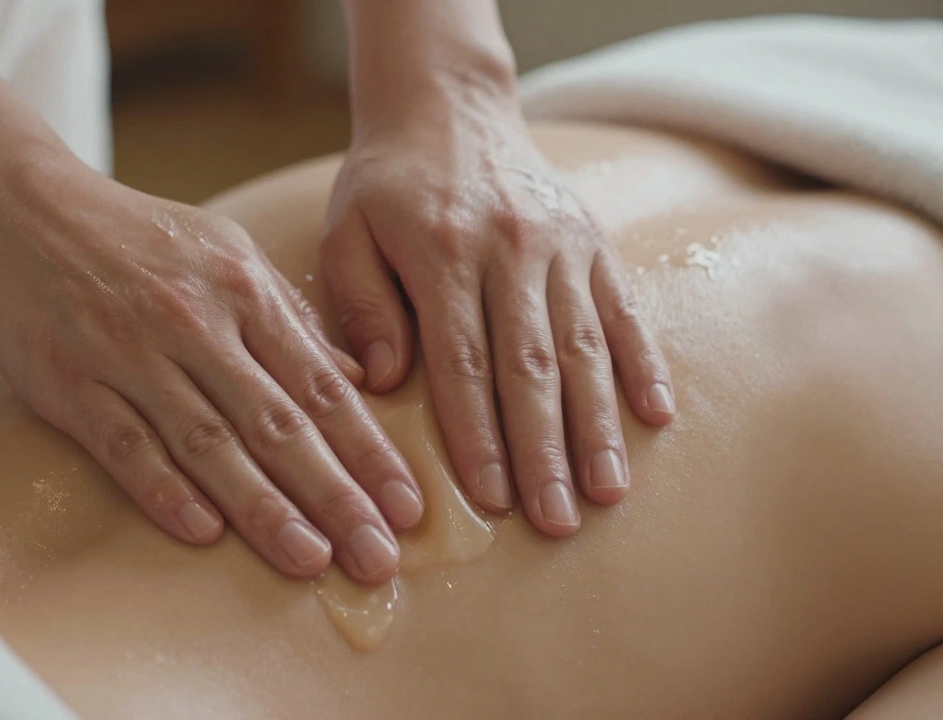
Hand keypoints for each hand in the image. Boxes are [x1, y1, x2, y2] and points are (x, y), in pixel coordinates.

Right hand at [0, 152, 422, 581]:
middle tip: (378, 556)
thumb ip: (290, 319)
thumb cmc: (137, 235)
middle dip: (337, 495)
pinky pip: (124, 444)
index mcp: (243, 290)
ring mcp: (130, 354)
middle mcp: (195, 323)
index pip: (321, 387)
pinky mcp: (69, 383)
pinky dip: (164, 490)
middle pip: (278, 424)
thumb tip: (356, 382)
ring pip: (209, 443)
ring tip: (311, 560)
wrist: (20, 204)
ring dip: (263, 507)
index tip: (409, 506)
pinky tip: (203, 533)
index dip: (369, 452)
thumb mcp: (228, 252)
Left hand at [323, 88, 674, 536]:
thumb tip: (381, 380)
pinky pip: (624, 309)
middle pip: (530, 366)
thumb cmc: (386, 185)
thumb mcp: (348, 231)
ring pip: (584, 346)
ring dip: (597, 424)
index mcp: (441, 251)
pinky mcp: (594, 241)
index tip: (489, 498)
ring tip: (606, 492)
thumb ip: (362, 303)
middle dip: (543, 449)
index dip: (476, 434)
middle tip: (555, 521)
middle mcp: (510, 249)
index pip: (461, 361)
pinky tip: (656, 417)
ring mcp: (562, 244)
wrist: (448, 107)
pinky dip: (642, 363)